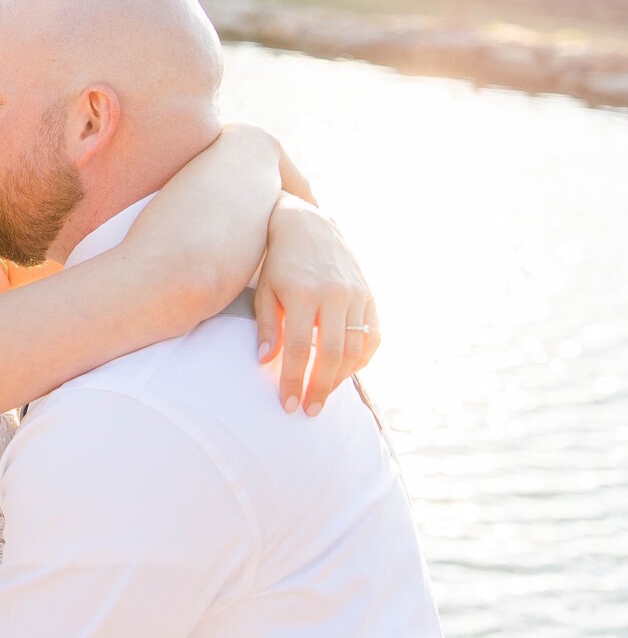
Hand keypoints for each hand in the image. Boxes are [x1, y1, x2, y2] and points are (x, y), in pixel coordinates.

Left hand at [254, 196, 379, 414]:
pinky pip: (372, 337)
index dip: (292, 380)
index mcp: (303, 294)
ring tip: (323, 396)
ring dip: (340, 378)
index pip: (297, 349)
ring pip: (355, 348)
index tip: (287, 405)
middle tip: (309, 411)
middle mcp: (334, 295)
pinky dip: (361, 359)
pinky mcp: (369, 296)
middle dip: (319, 387)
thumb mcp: (265, 291)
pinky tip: (345, 373)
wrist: (309, 227)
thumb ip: (267, 326)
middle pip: (330, 354)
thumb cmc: (279, 263)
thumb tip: (265, 362)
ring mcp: (356, 295)